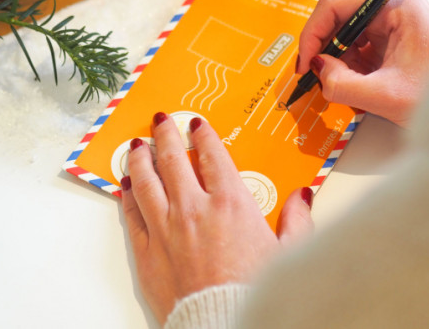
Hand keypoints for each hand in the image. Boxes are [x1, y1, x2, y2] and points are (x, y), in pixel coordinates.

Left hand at [121, 113, 313, 324]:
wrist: (225, 328)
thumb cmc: (257, 292)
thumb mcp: (290, 254)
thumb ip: (297, 220)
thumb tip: (303, 196)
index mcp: (230, 203)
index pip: (212, 154)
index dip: (203, 134)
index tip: (197, 124)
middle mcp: (194, 208)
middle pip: (173, 159)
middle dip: (166, 134)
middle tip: (161, 120)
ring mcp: (166, 229)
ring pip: (146, 181)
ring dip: (140, 158)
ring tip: (136, 144)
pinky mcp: (149, 253)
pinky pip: (133, 215)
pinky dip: (127, 196)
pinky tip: (125, 184)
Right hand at [297, 0, 428, 125]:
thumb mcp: (388, 95)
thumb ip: (343, 85)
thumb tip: (317, 69)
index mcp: (396, 6)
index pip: (335, 5)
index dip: (313, 33)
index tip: (305, 63)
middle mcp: (390, 9)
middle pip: (336, 20)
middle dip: (324, 51)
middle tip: (318, 78)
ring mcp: (388, 26)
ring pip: (342, 38)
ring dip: (335, 63)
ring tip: (347, 86)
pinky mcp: (385, 43)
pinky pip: (353, 51)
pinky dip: (346, 69)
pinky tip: (357, 85)